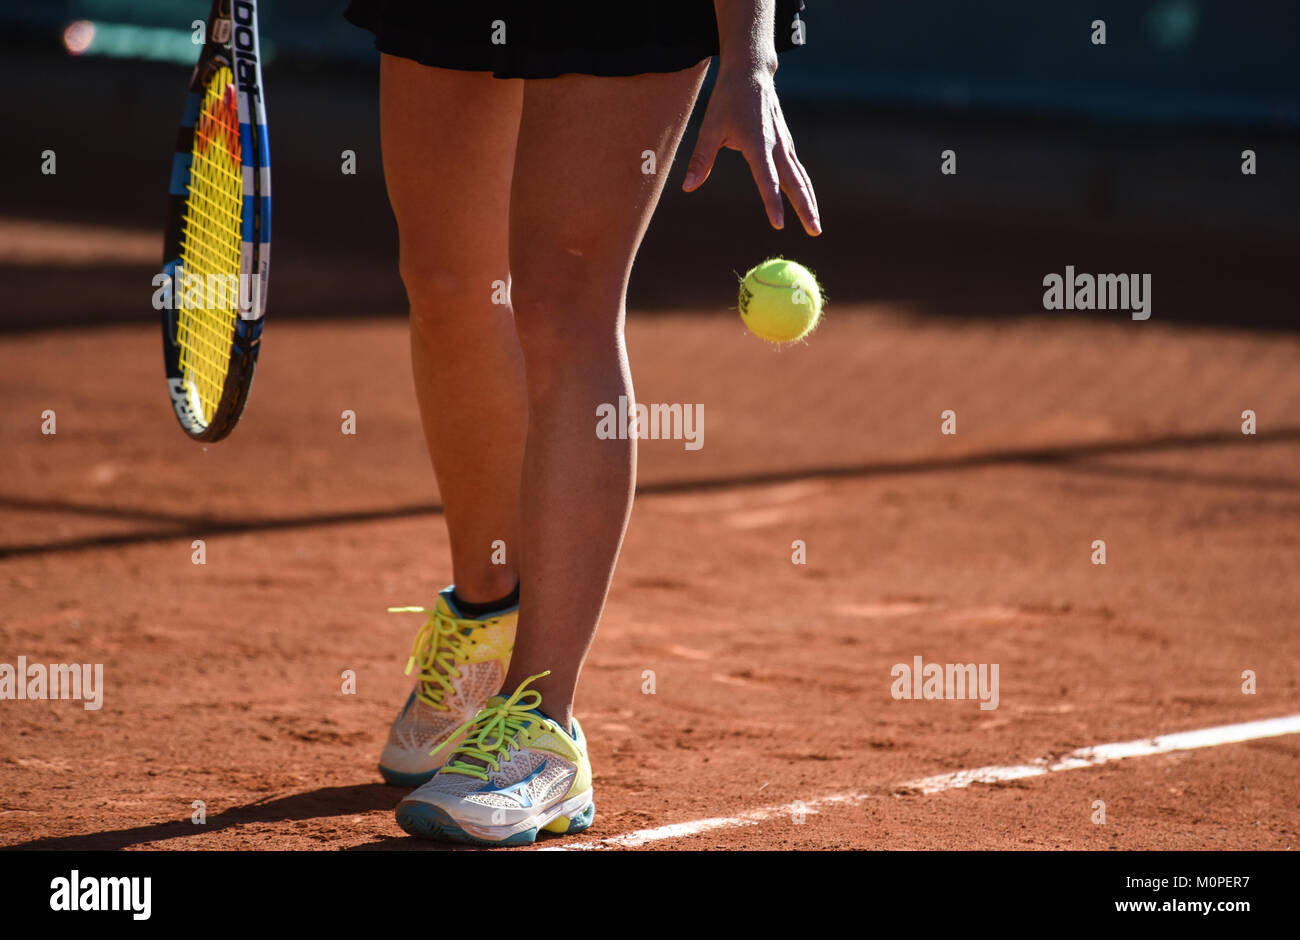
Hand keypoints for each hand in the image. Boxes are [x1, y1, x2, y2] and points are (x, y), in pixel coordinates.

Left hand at [682, 66, 820, 235]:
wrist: (752, 71)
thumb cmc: (728, 99)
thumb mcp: (709, 127)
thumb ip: (701, 160)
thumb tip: (687, 187)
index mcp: (757, 142)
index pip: (767, 179)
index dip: (772, 202)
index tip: (778, 224)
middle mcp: (776, 145)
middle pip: (795, 182)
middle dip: (805, 208)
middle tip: (814, 232)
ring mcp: (784, 144)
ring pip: (801, 178)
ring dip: (809, 202)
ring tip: (815, 226)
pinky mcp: (786, 143)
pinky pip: (798, 170)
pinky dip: (805, 188)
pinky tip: (808, 204)